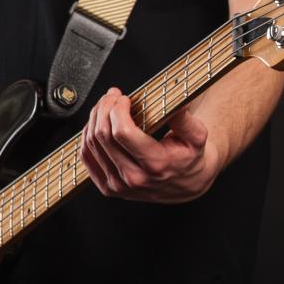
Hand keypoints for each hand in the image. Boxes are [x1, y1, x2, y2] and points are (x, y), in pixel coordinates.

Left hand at [80, 88, 215, 203]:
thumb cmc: (190, 158)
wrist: (187, 184)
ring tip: (105, 106)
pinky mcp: (108, 187)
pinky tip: (96, 123)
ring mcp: (119, 185)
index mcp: (156, 164)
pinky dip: (87, 136)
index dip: (117, 109)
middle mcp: (134, 178)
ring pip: (91, 144)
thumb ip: (184, 119)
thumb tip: (175, 103)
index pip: (122, 132)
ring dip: (95, 119)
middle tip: (113, 96)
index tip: (124, 98)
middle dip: (104, 108)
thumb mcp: (196, 136)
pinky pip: (86, 157)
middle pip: (103, 135)